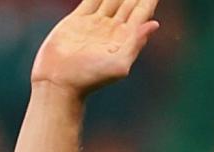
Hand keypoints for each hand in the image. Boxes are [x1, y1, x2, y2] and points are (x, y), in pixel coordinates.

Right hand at [31, 0, 160, 96]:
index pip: (141, 13)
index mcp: (125, 38)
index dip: (149, 0)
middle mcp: (112, 29)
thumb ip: (136, 44)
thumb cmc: (90, 78)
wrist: (59, 82)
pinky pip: (91, 0)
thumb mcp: (119, 64)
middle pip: (129, 3)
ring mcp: (95, 24)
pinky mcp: (77, 20)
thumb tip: (154, 24)